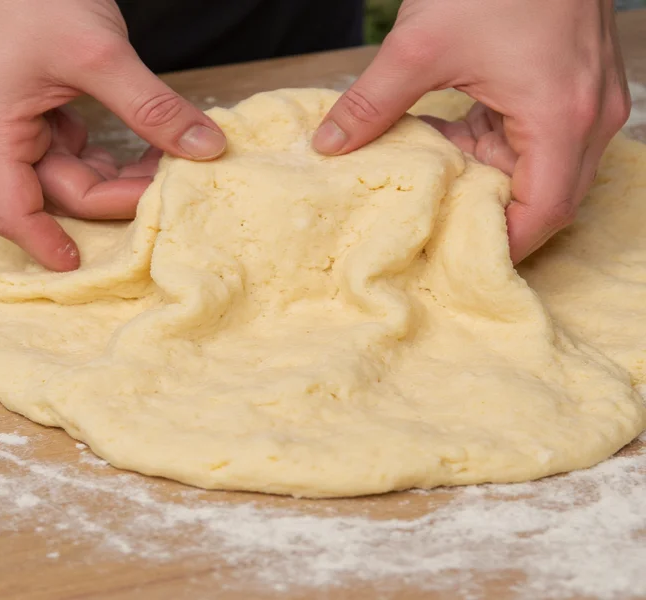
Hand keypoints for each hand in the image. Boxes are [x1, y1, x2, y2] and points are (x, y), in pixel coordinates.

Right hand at [0, 0, 225, 270]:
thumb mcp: (95, 52)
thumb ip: (151, 107)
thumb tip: (205, 147)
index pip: (14, 214)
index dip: (50, 245)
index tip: (88, 265)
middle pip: (45, 193)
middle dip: (107, 195)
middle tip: (164, 187)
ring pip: (52, 170)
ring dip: (104, 172)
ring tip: (159, 161)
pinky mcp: (5, 100)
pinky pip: (50, 144)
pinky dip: (89, 148)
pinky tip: (130, 141)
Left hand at [313, 0, 630, 262]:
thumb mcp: (420, 46)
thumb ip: (371, 103)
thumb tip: (328, 145)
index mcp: (561, 119)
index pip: (543, 214)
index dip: (502, 245)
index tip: (455, 259)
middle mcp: (589, 118)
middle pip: (548, 198)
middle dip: (492, 215)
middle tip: (437, 230)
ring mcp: (587, 100)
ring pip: (543, 169)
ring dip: (489, 177)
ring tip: (435, 183)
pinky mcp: (574, 84)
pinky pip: (539, 137)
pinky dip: (497, 145)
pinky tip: (452, 136)